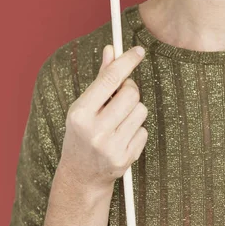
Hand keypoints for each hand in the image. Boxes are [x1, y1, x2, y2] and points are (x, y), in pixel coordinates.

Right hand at [59, 45, 147, 191]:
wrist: (80, 175)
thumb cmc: (83, 133)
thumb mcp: (84, 106)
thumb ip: (100, 78)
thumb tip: (111, 49)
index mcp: (80, 113)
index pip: (109, 79)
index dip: (126, 61)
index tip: (139, 50)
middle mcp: (94, 130)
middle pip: (131, 94)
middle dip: (130, 91)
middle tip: (121, 97)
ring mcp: (110, 147)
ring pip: (141, 111)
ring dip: (134, 111)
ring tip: (119, 121)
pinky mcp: (124, 159)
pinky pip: (144, 130)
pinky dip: (137, 130)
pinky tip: (122, 137)